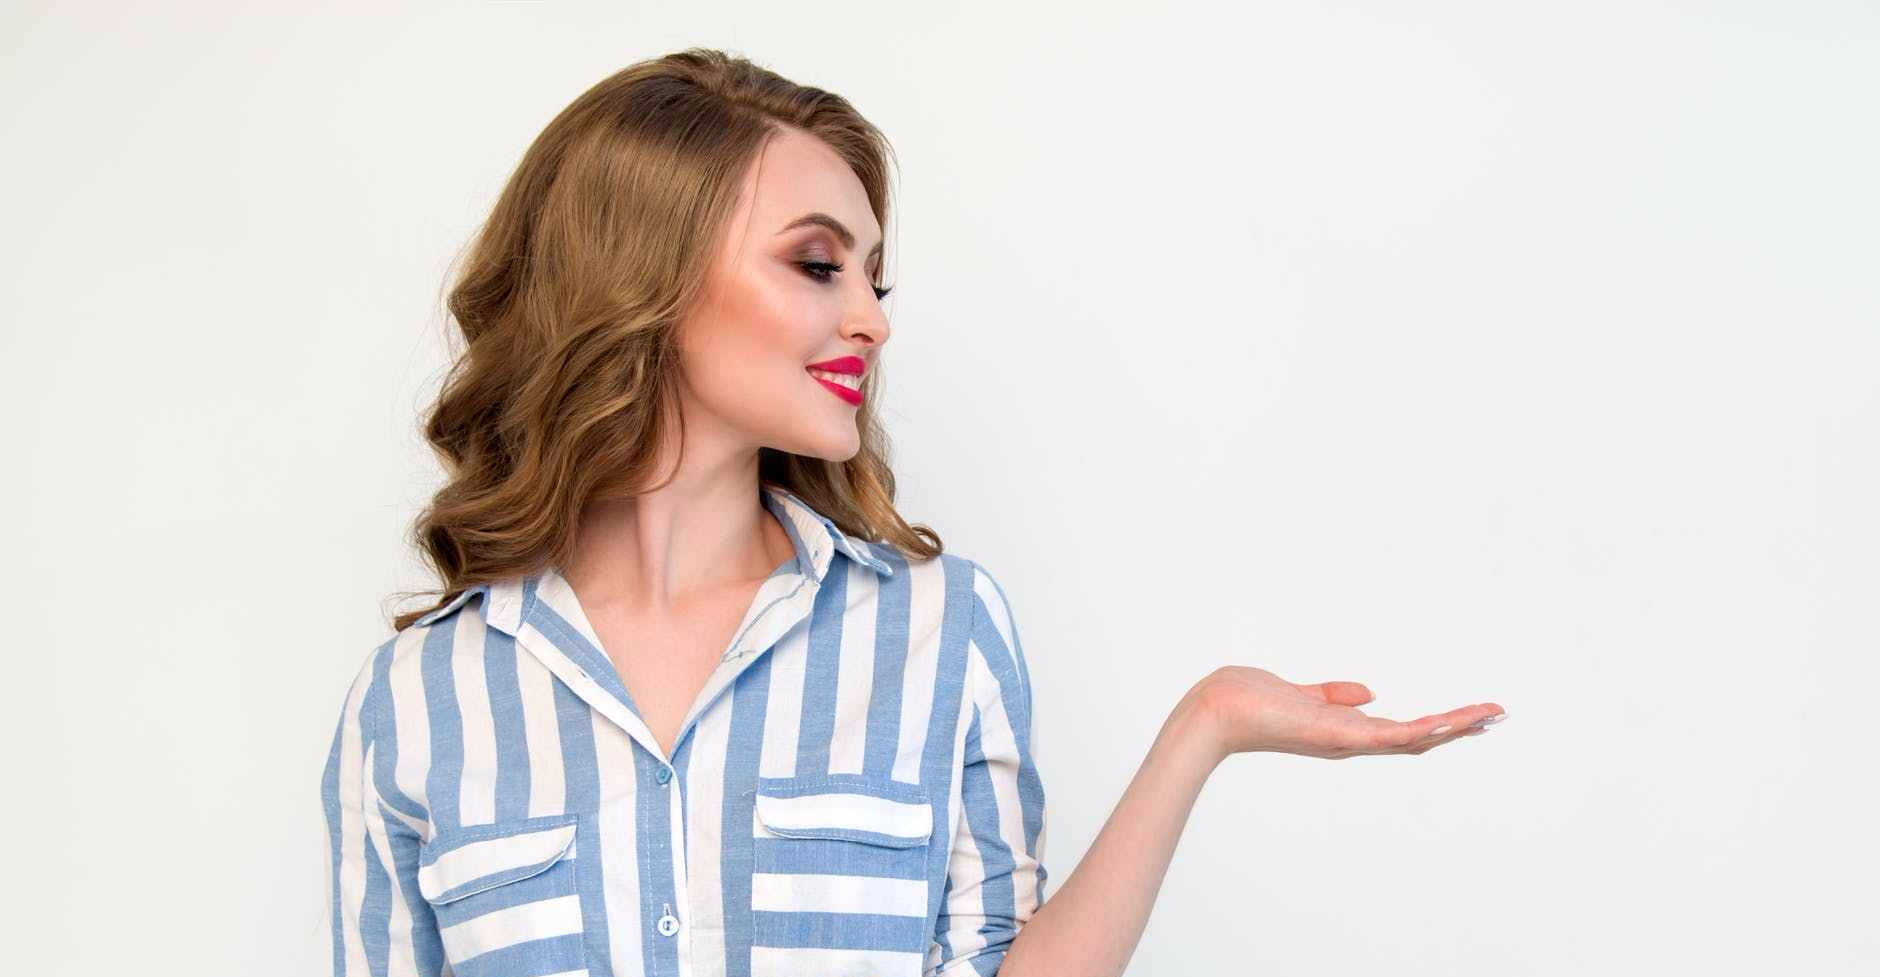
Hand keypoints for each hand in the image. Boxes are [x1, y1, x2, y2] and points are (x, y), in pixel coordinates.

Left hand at [1190, 665, 1503, 761]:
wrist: (1215, 709)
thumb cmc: (1245, 700)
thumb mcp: (1298, 691)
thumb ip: (1332, 694)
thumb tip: (1368, 692)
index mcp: (1342, 730)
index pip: (1400, 730)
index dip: (1437, 725)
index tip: (1470, 715)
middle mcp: (1350, 740)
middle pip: (1417, 739)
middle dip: (1458, 727)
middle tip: (1497, 714)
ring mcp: (1346, 741)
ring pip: (1414, 739)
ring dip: (1454, 727)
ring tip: (1490, 714)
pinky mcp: (1338, 736)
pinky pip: (1391, 736)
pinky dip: (1425, 730)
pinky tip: (1452, 723)